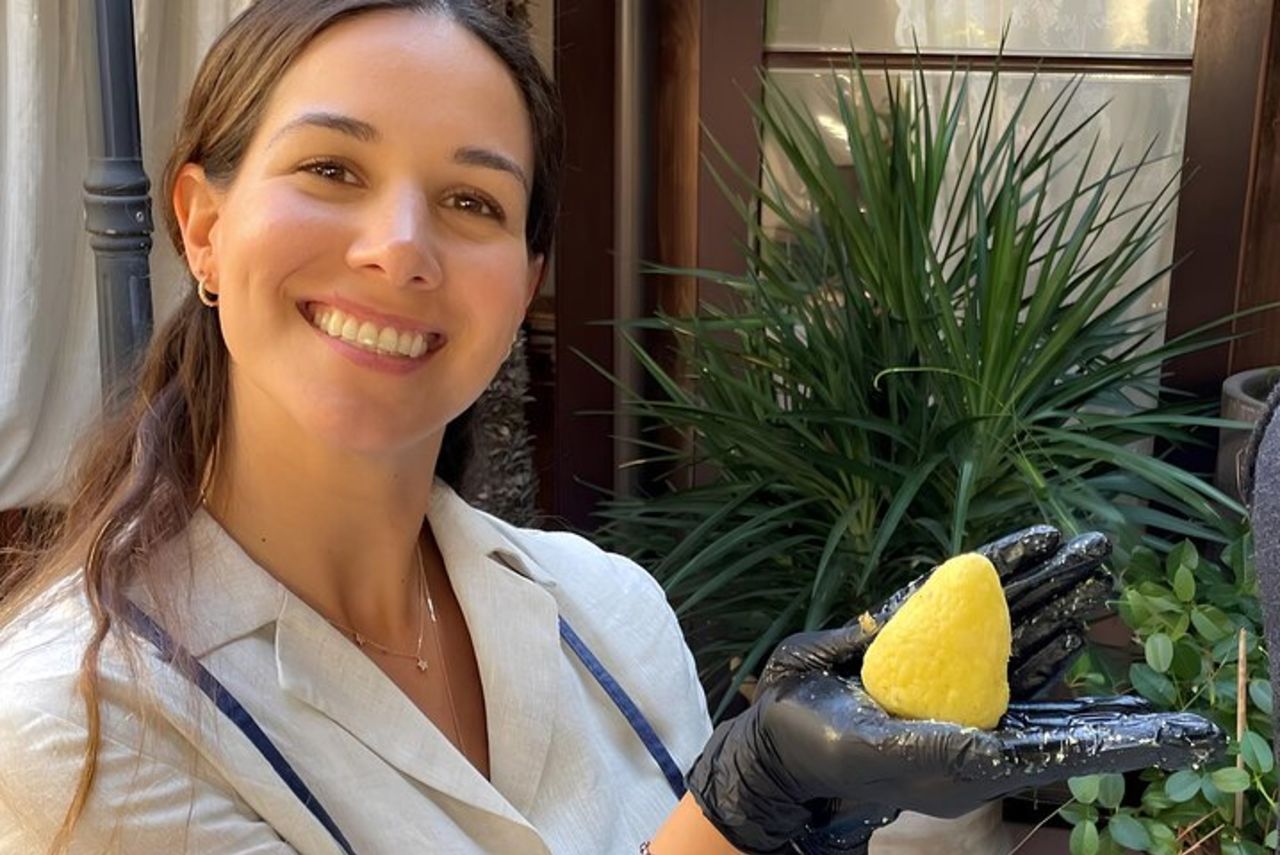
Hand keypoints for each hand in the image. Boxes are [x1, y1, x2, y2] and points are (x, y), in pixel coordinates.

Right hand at [686, 528, 1226, 854]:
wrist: (779, 731)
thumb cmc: (823, 749)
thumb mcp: (875, 753)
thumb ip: (933, 749)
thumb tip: (991, 747)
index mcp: (976, 748)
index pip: (1058, 733)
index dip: (1113, 726)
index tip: (1168, 715)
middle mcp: (973, 706)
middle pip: (1038, 649)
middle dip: (1073, 605)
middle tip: (1109, 562)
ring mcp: (947, 670)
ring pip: (1009, 618)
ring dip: (1046, 581)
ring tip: (1082, 546)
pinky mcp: (918, 637)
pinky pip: (964, 598)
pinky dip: (994, 571)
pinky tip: (1025, 548)